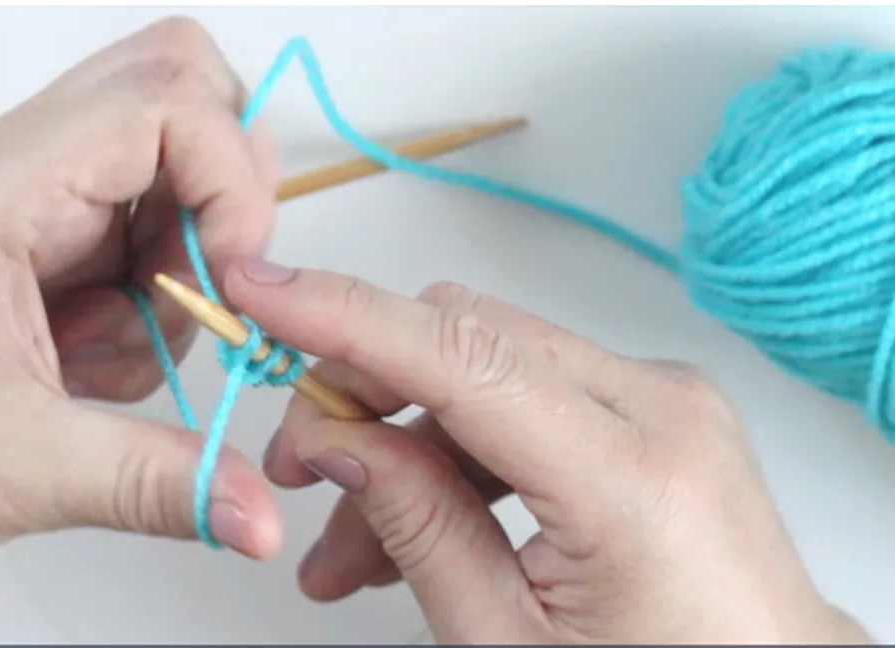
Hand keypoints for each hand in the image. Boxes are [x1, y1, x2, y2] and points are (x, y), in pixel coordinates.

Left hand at [0, 16, 284, 626]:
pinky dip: (150, 299)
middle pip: (170, 92)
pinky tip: (87, 361)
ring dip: (178, 265)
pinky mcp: (39, 248)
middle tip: (205, 283)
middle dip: (219, 190)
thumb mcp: (28, 470)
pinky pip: (139, 238)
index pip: (162, 102)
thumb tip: (262, 517)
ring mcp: (27, 206)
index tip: (235, 279)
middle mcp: (16, 175)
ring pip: (166, 174)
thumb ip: (164, 482)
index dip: (230, 180)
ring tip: (105, 352)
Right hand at [224, 260, 872, 643]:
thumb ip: (415, 526)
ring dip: (402, 437)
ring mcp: (660, 401)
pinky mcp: (649, 410)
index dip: (345, 317)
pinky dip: (456, 446)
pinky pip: (523, 397)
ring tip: (348, 544)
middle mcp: (659, 410)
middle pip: (463, 339)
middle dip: (361, 392)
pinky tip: (413, 517)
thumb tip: (338, 437)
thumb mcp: (506, 643)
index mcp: (632, 480)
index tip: (262, 293)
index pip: (459, 357)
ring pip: (482, 370)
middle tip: (297, 468)